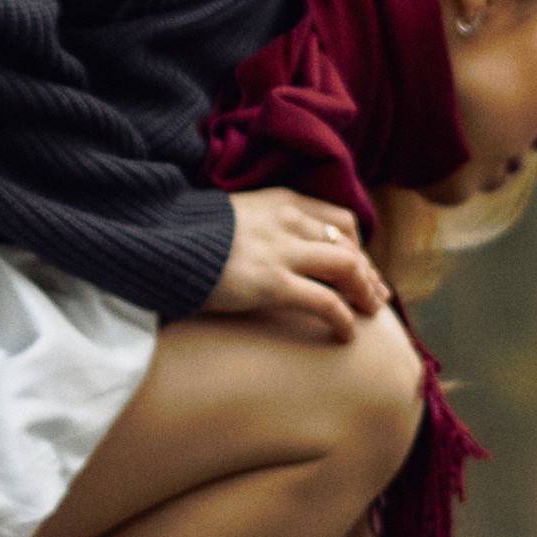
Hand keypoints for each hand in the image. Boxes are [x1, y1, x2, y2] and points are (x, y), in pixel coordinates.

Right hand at [205, 188, 386, 341]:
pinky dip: (343, 319)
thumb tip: (280, 249)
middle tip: (376, 299)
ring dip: (364, 292)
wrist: (159, 243)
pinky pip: (325, 301)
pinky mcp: (272, 283)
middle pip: (350, 244)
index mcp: (282, 201)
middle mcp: (288, 220)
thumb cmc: (192, 237)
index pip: (341, 221)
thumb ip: (264, 225)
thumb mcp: (236, 216)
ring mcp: (281, 251)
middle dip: (369, 273)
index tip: (364, 271)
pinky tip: (345, 335)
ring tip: (368, 314)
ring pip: (347, 267)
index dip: (360, 248)